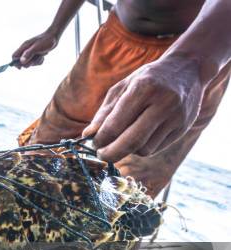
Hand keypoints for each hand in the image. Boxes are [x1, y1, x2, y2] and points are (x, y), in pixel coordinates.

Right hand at [12, 31, 58, 67]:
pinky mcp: (36, 54)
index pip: (14, 56)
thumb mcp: (37, 47)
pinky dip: (39, 61)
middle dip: (29, 63)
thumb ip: (28, 54)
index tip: (20, 67)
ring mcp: (31, 52)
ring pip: (30, 63)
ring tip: (41, 55)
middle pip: (22, 62)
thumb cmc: (45, 40)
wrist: (54, 36)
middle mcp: (26, 50)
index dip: (15, 63)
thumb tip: (21, 61)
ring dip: (36, 62)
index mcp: (24, 47)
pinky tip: (43, 55)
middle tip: (35, 58)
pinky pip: (35, 62)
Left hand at [83, 56, 205, 161]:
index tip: (93, 144)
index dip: (100, 139)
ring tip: (122, 139)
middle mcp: (163, 103)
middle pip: (132, 142)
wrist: (188, 69)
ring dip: (128, 150)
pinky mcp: (184, 128)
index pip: (116, 125)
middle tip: (101, 155)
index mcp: (143, 88)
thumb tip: (87, 135)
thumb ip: (104, 112)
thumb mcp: (122, 88)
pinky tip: (139, 136)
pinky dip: (142, 147)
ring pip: (144, 149)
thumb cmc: (147, 79)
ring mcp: (176, 117)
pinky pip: (156, 148)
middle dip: (111, 153)